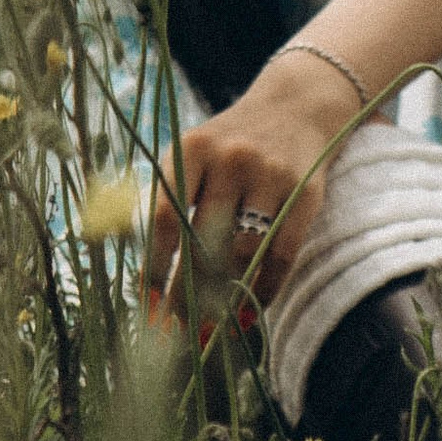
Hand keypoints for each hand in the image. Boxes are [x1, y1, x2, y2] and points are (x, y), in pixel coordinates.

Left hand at [144, 59, 357, 316]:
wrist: (296, 107)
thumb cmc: (229, 146)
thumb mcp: (191, 156)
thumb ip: (165, 202)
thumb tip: (136, 269)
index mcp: (192, 149)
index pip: (165, 217)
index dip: (154, 266)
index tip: (148, 304)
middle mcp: (230, 159)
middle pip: (202, 242)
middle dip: (186, 295)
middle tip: (174, 333)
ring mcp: (270, 175)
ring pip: (243, 253)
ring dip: (225, 299)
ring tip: (209, 331)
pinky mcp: (305, 194)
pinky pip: (282, 256)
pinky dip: (265, 290)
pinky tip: (249, 313)